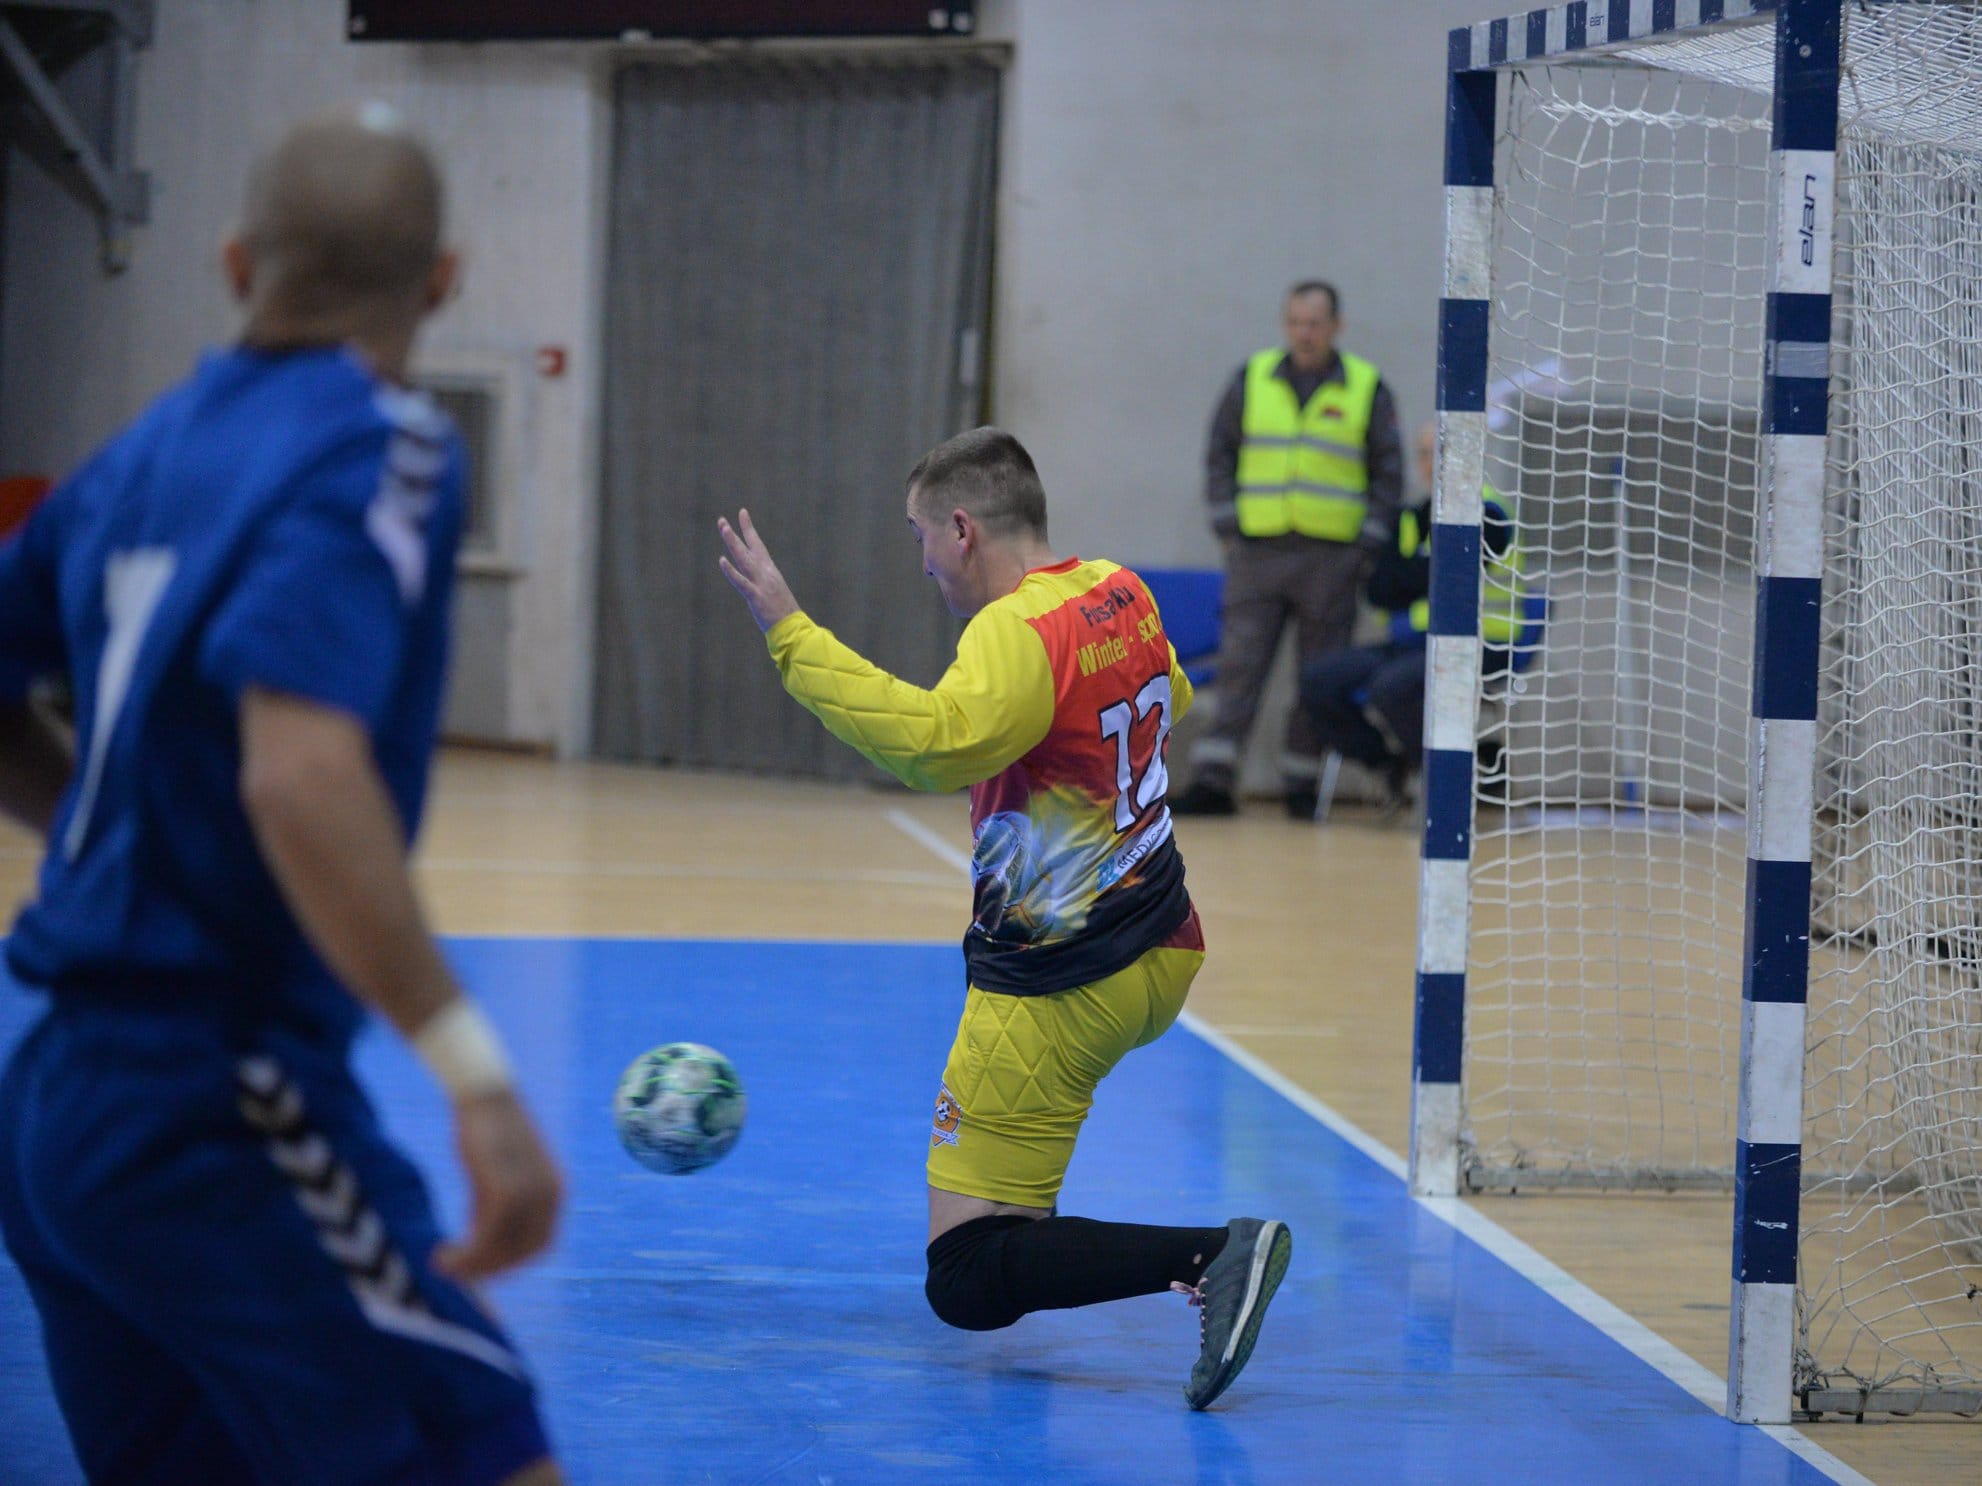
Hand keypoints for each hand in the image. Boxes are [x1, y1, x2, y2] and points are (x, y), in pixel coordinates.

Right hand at [431, 1089, 562, 1282]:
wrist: (484, 1093)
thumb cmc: (487, 1132)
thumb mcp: (496, 1175)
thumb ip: (495, 1208)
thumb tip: (480, 1243)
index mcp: (555, 1191)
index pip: (541, 1244)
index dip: (510, 1263)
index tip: (480, 1267)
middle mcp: (551, 1195)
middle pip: (523, 1253)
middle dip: (488, 1270)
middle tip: (455, 1271)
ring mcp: (531, 1192)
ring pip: (504, 1249)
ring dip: (472, 1266)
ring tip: (442, 1264)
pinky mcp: (505, 1186)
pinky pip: (488, 1235)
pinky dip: (467, 1252)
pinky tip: (444, 1252)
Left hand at [717, 509, 800, 632]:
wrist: (794, 629)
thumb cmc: (786, 615)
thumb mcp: (775, 594)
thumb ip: (765, 584)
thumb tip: (757, 581)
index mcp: (770, 572)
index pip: (758, 545)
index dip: (749, 529)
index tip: (742, 513)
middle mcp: (766, 573)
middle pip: (748, 548)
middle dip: (735, 533)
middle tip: (721, 520)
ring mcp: (761, 584)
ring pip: (743, 558)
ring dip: (733, 542)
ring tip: (723, 527)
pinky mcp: (756, 596)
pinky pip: (741, 581)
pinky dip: (731, 571)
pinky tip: (722, 560)